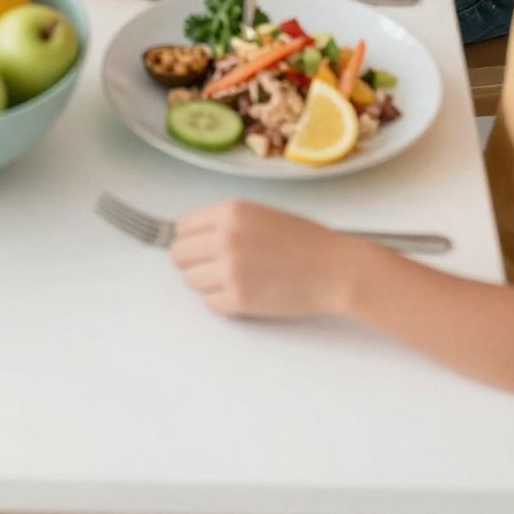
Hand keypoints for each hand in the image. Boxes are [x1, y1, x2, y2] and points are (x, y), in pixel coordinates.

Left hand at [171, 198, 352, 318]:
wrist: (334, 269)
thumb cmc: (304, 241)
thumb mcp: (259, 213)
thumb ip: (226, 221)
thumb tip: (194, 237)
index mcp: (231, 211)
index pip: (183, 226)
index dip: (189, 238)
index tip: (197, 246)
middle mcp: (225, 237)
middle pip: (180, 254)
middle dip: (193, 261)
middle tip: (212, 266)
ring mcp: (231, 269)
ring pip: (191, 280)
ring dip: (207, 282)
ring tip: (232, 279)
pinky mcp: (239, 299)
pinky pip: (210, 303)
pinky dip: (223, 301)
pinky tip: (244, 292)